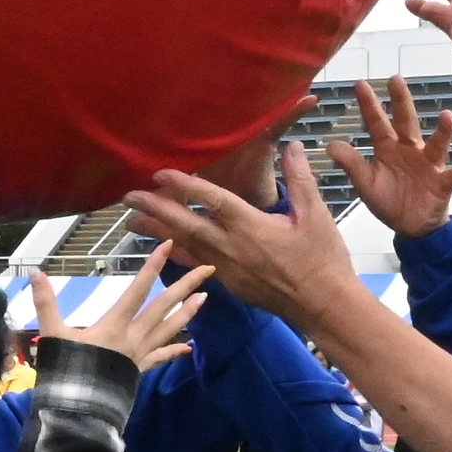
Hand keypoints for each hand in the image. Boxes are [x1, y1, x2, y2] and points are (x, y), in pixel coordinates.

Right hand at [37, 250, 214, 378]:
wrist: (78, 408)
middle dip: (186, 286)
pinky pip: (160, 358)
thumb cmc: (67, 370)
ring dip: (188, 313)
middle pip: (164, 306)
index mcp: (115, 324)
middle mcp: (134, 336)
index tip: (169, 245)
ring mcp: (139, 354)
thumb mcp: (52, 334)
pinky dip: (174, 351)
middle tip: (208, 269)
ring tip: (205, 298)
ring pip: (169, 329)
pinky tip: (188, 347)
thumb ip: (46, 303)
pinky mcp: (139, 370)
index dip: (153, 265)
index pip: (138, 288)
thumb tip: (36, 273)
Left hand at [118, 141, 345, 328]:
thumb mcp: (316, 214)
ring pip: (185, 246)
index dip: (185, 185)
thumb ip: (300, 179)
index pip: (212, 200)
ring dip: (158, 230)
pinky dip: (176, 253)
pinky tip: (161, 246)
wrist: (323, 305)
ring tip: (132, 218)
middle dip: (156, 208)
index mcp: (252, 226)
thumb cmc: (323, 259)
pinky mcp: (228, 282)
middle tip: (128, 195)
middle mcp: (232, 247)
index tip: (161, 173)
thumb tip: (291, 146)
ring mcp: (227, 268)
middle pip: (186, 224)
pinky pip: (195, 264)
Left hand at [328, 79, 451, 239]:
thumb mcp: (366, 183)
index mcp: (388, 148)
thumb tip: (329, 146)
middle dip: (402, 101)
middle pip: (407, 122)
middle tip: (396, 79)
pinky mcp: (443, 182)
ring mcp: (429, 164)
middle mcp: (410, 150)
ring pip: (436, 144)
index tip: (361, 83)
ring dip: (443, 131)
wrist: (411, 226)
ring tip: (446, 116)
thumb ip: (351, 164)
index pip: (377, 122)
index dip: (369, 104)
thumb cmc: (389, 201)